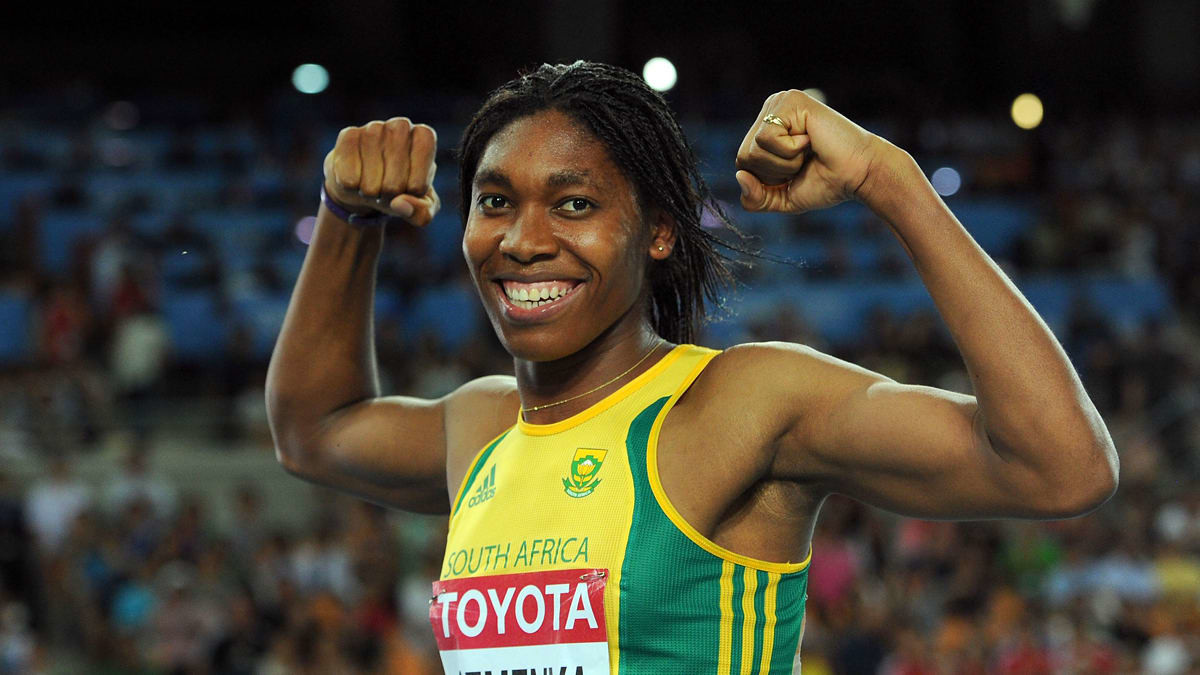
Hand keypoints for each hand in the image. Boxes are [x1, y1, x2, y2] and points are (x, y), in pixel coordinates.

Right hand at [323, 117, 439, 225]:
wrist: (366, 181)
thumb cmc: (400, 192)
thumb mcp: (420, 208)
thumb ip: (421, 212)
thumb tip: (399, 204)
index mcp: (425, 137)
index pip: (420, 181)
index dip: (411, 194)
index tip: (409, 189)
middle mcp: (401, 126)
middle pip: (396, 181)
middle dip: (390, 196)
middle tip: (388, 190)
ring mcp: (374, 128)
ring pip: (371, 181)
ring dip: (371, 192)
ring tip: (373, 184)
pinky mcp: (349, 135)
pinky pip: (349, 176)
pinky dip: (352, 187)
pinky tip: (355, 179)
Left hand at [735, 90, 891, 213]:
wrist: (859, 174)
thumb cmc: (826, 182)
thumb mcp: (782, 198)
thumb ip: (755, 198)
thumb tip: (739, 176)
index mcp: (766, 129)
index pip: (743, 163)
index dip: (767, 180)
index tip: (796, 172)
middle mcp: (770, 111)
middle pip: (744, 157)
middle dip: (775, 172)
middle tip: (804, 162)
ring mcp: (779, 102)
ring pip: (753, 150)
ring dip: (784, 163)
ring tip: (808, 151)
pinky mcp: (790, 100)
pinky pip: (766, 138)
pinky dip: (789, 150)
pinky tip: (810, 140)